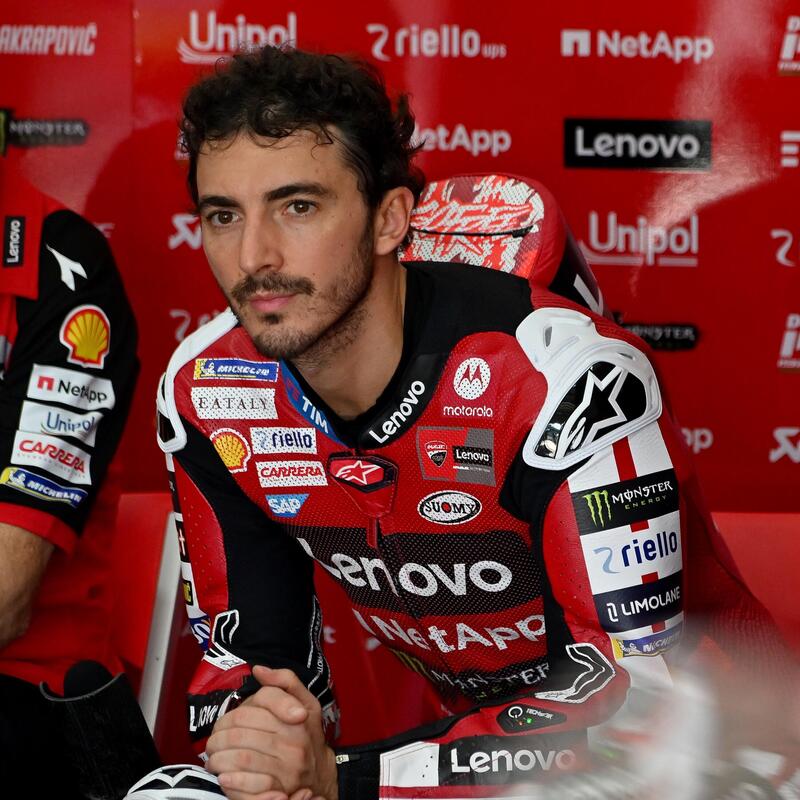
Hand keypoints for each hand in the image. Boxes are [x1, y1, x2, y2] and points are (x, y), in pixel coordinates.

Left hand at [206, 665, 337, 799]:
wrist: (321, 775)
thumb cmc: (309, 735)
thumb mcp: (306, 702)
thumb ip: (285, 681)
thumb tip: (258, 669)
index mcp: (297, 719)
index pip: (251, 713)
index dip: (230, 716)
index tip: (223, 723)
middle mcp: (293, 744)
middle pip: (242, 735)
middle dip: (219, 738)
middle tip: (212, 743)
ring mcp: (287, 770)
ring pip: (242, 758)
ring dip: (219, 758)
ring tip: (213, 759)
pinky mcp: (279, 792)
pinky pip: (248, 785)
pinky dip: (230, 781)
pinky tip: (223, 777)